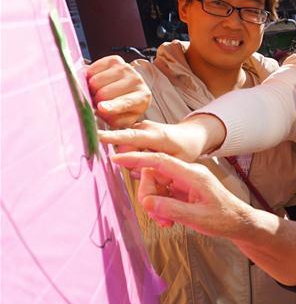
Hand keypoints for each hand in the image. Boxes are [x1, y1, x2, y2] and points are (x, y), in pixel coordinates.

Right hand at [87, 56, 150, 128]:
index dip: (112, 106)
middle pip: (103, 93)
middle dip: (96, 100)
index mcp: (142, 98)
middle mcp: (137, 80)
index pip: (125, 102)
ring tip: (99, 92)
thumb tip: (101, 110)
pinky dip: (90, 78)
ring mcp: (126, 68)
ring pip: (95, 82)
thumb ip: (114, 120)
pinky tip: (99, 82)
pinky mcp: (114, 60)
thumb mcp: (123, 119)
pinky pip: (91, 70)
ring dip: (92, 89)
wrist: (128, 88)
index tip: (101, 108)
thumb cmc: (125, 107)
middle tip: (99, 102)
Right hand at [99, 114, 224, 161]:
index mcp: (156, 136)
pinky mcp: (135, 131)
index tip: (97, 137)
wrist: (189, 135)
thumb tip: (142, 175)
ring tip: (152, 162)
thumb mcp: (180, 162)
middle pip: (124, 149)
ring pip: (124, 149)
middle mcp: (144, 128)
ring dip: (133, 161)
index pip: (131, 137)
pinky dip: (134, 156)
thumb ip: (162, 170)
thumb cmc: (186, 149)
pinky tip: (147, 156)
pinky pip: (127, 147)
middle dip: (131, 163)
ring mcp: (138, 128)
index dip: (114, 138)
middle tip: (150, 170)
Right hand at [111, 151, 251, 235]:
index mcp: (193, 174)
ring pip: (156, 186)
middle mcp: (188, 174)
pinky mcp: (183, 190)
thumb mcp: (197, 217)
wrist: (240, 223)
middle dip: (147, 195)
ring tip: (165, 223)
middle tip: (155, 216)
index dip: (138, 159)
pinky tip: (168, 221)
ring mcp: (185, 181)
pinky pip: (163, 194)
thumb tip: (147, 202)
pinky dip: (161, 208)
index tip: (117, 158)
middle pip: (153, 174)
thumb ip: (171, 209)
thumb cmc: (224, 219)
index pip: (160, 160)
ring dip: (155, 205)